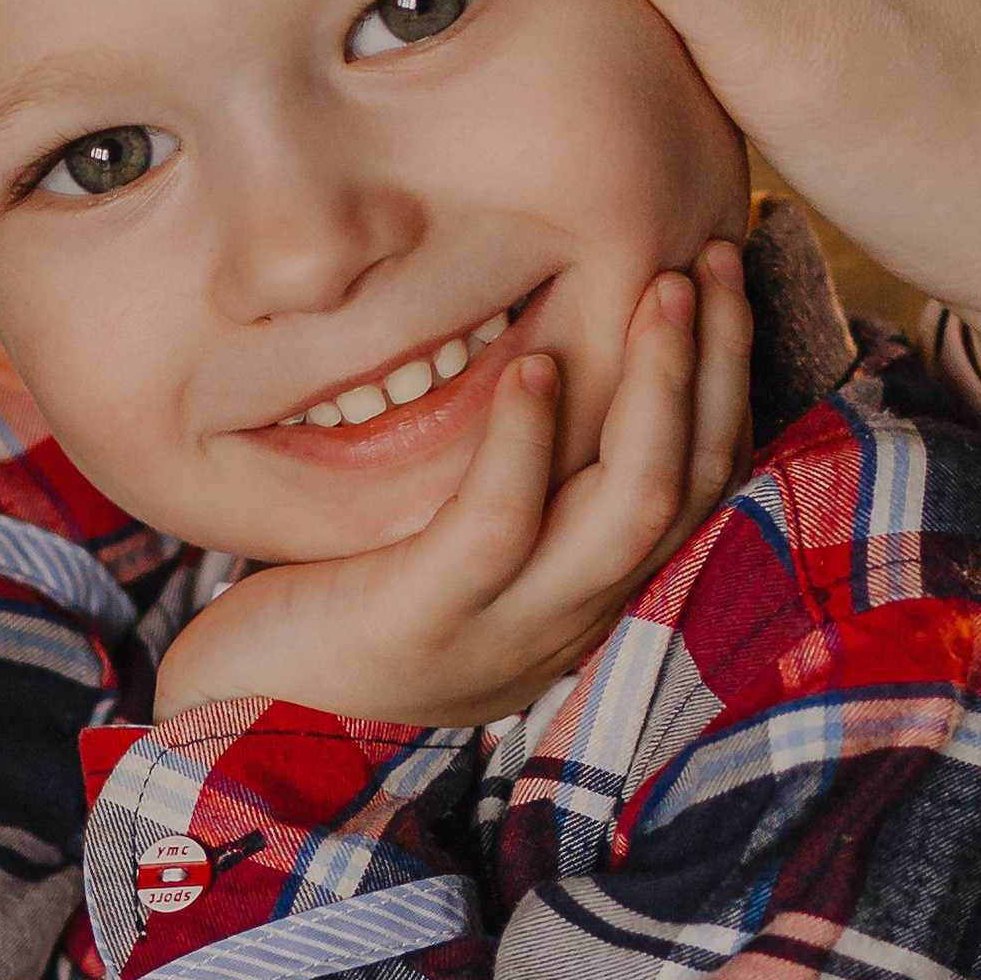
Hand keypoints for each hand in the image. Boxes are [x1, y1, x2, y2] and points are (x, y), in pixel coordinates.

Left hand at [154, 257, 748, 727]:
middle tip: (710, 256)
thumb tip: (553, 351)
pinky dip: (525, 440)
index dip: (726, 379)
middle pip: (691, 481)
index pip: (702, 483)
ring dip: (657, 386)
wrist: (254, 723)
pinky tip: (531, 365)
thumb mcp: (462, 546)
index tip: (719, 279)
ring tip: (655, 288)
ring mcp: (510, 623)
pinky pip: (502, 523)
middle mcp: (574, 612)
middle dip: (715, 360)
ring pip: (632, 501)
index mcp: (592, 590)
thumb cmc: (352, 611)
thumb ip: (521, 480)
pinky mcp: (429, 618)